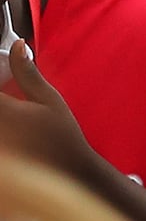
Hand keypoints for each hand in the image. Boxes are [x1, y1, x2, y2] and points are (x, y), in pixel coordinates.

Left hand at [0, 40, 95, 180]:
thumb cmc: (62, 137)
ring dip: (3, 111)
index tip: (3, 78)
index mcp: (3, 111)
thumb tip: (18, 46)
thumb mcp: (49, 100)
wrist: (66, 174)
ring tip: (14, 113)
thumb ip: (27, 73)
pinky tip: (12, 129)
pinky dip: (3, 130)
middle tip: (9, 92)